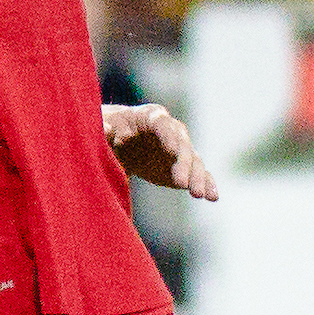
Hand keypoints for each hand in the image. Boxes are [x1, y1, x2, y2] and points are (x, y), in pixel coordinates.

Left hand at [101, 99, 217, 201]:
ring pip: (194, 162)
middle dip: (184, 164)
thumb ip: (102, 128)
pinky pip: (199, 174)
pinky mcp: (184, 166)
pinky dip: (207, 184)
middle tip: (183, 184)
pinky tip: (213, 198)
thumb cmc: (108, 131)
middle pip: (182, 145)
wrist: (118, 143)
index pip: (163, 124)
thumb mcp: (100, 128)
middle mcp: (171, 129)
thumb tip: (105, 128)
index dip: (169, 137)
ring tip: (202, 196)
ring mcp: (180, 148)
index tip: (173, 152)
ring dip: (199, 178)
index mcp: (151, 116)